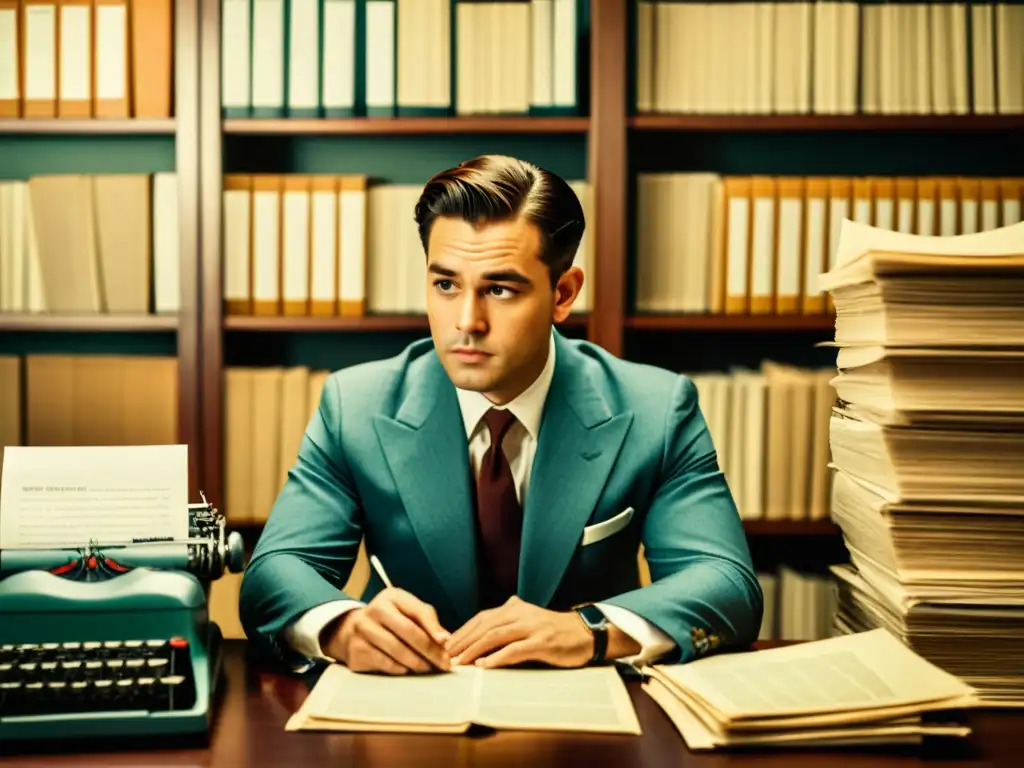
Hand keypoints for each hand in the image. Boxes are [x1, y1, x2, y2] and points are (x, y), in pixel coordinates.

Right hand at [322, 588, 451, 674]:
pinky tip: (406, 670)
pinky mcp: (356, 649)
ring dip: (416, 662)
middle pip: (408, 631)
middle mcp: (375, 609)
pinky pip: (384, 662)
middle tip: (442, 664)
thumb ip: (427, 622)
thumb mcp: (407, 613)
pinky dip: (399, 669)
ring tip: (427, 668)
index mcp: (392, 597)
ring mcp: (363, 629)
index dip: (434, 628)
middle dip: (429, 650)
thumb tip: (445, 640)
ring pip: (396, 650)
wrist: (351, 630)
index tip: (446, 643)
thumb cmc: (389, 621)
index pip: (418, 611)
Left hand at [444, 596, 593, 668]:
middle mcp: (520, 614)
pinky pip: (515, 649)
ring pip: (495, 635)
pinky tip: (485, 665)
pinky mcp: (542, 642)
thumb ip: (511, 617)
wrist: (587, 633)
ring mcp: (531, 627)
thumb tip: (492, 618)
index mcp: (514, 608)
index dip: (462, 631)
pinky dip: (497, 657)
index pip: (481, 618)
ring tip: (460, 662)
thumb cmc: (556, 630)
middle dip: (462, 641)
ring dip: (474, 649)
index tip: (446, 645)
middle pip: (484, 625)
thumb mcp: (530, 618)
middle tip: (446, 656)